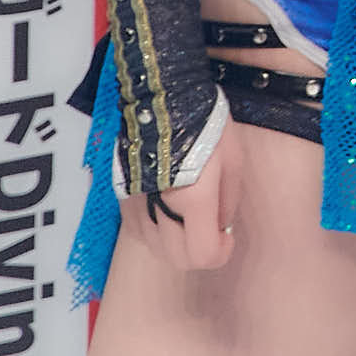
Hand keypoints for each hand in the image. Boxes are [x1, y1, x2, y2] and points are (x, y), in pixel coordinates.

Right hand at [117, 114, 243, 271]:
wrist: (163, 97)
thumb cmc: (206, 122)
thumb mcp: (234, 159)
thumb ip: (228, 200)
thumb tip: (221, 227)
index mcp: (193, 196)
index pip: (202, 254)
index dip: (220, 254)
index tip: (227, 237)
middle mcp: (161, 206)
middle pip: (178, 258)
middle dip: (200, 251)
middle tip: (211, 230)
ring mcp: (137, 203)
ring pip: (156, 249)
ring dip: (177, 244)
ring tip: (190, 219)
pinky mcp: (122, 196)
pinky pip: (138, 233)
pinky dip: (155, 233)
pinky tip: (167, 212)